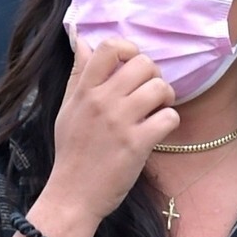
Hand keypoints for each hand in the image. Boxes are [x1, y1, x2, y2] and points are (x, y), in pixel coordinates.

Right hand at [40, 39, 179, 235]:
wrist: (73, 196)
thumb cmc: (72, 153)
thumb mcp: (67, 109)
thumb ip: (77, 75)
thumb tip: (82, 40)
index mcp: (85, 90)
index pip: (109, 47)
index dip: (129, 48)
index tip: (132, 65)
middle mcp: (102, 101)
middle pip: (142, 63)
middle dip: (154, 74)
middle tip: (151, 92)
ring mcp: (121, 122)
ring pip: (159, 87)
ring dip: (166, 97)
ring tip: (159, 109)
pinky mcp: (137, 144)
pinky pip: (168, 117)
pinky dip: (170, 121)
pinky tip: (160, 130)